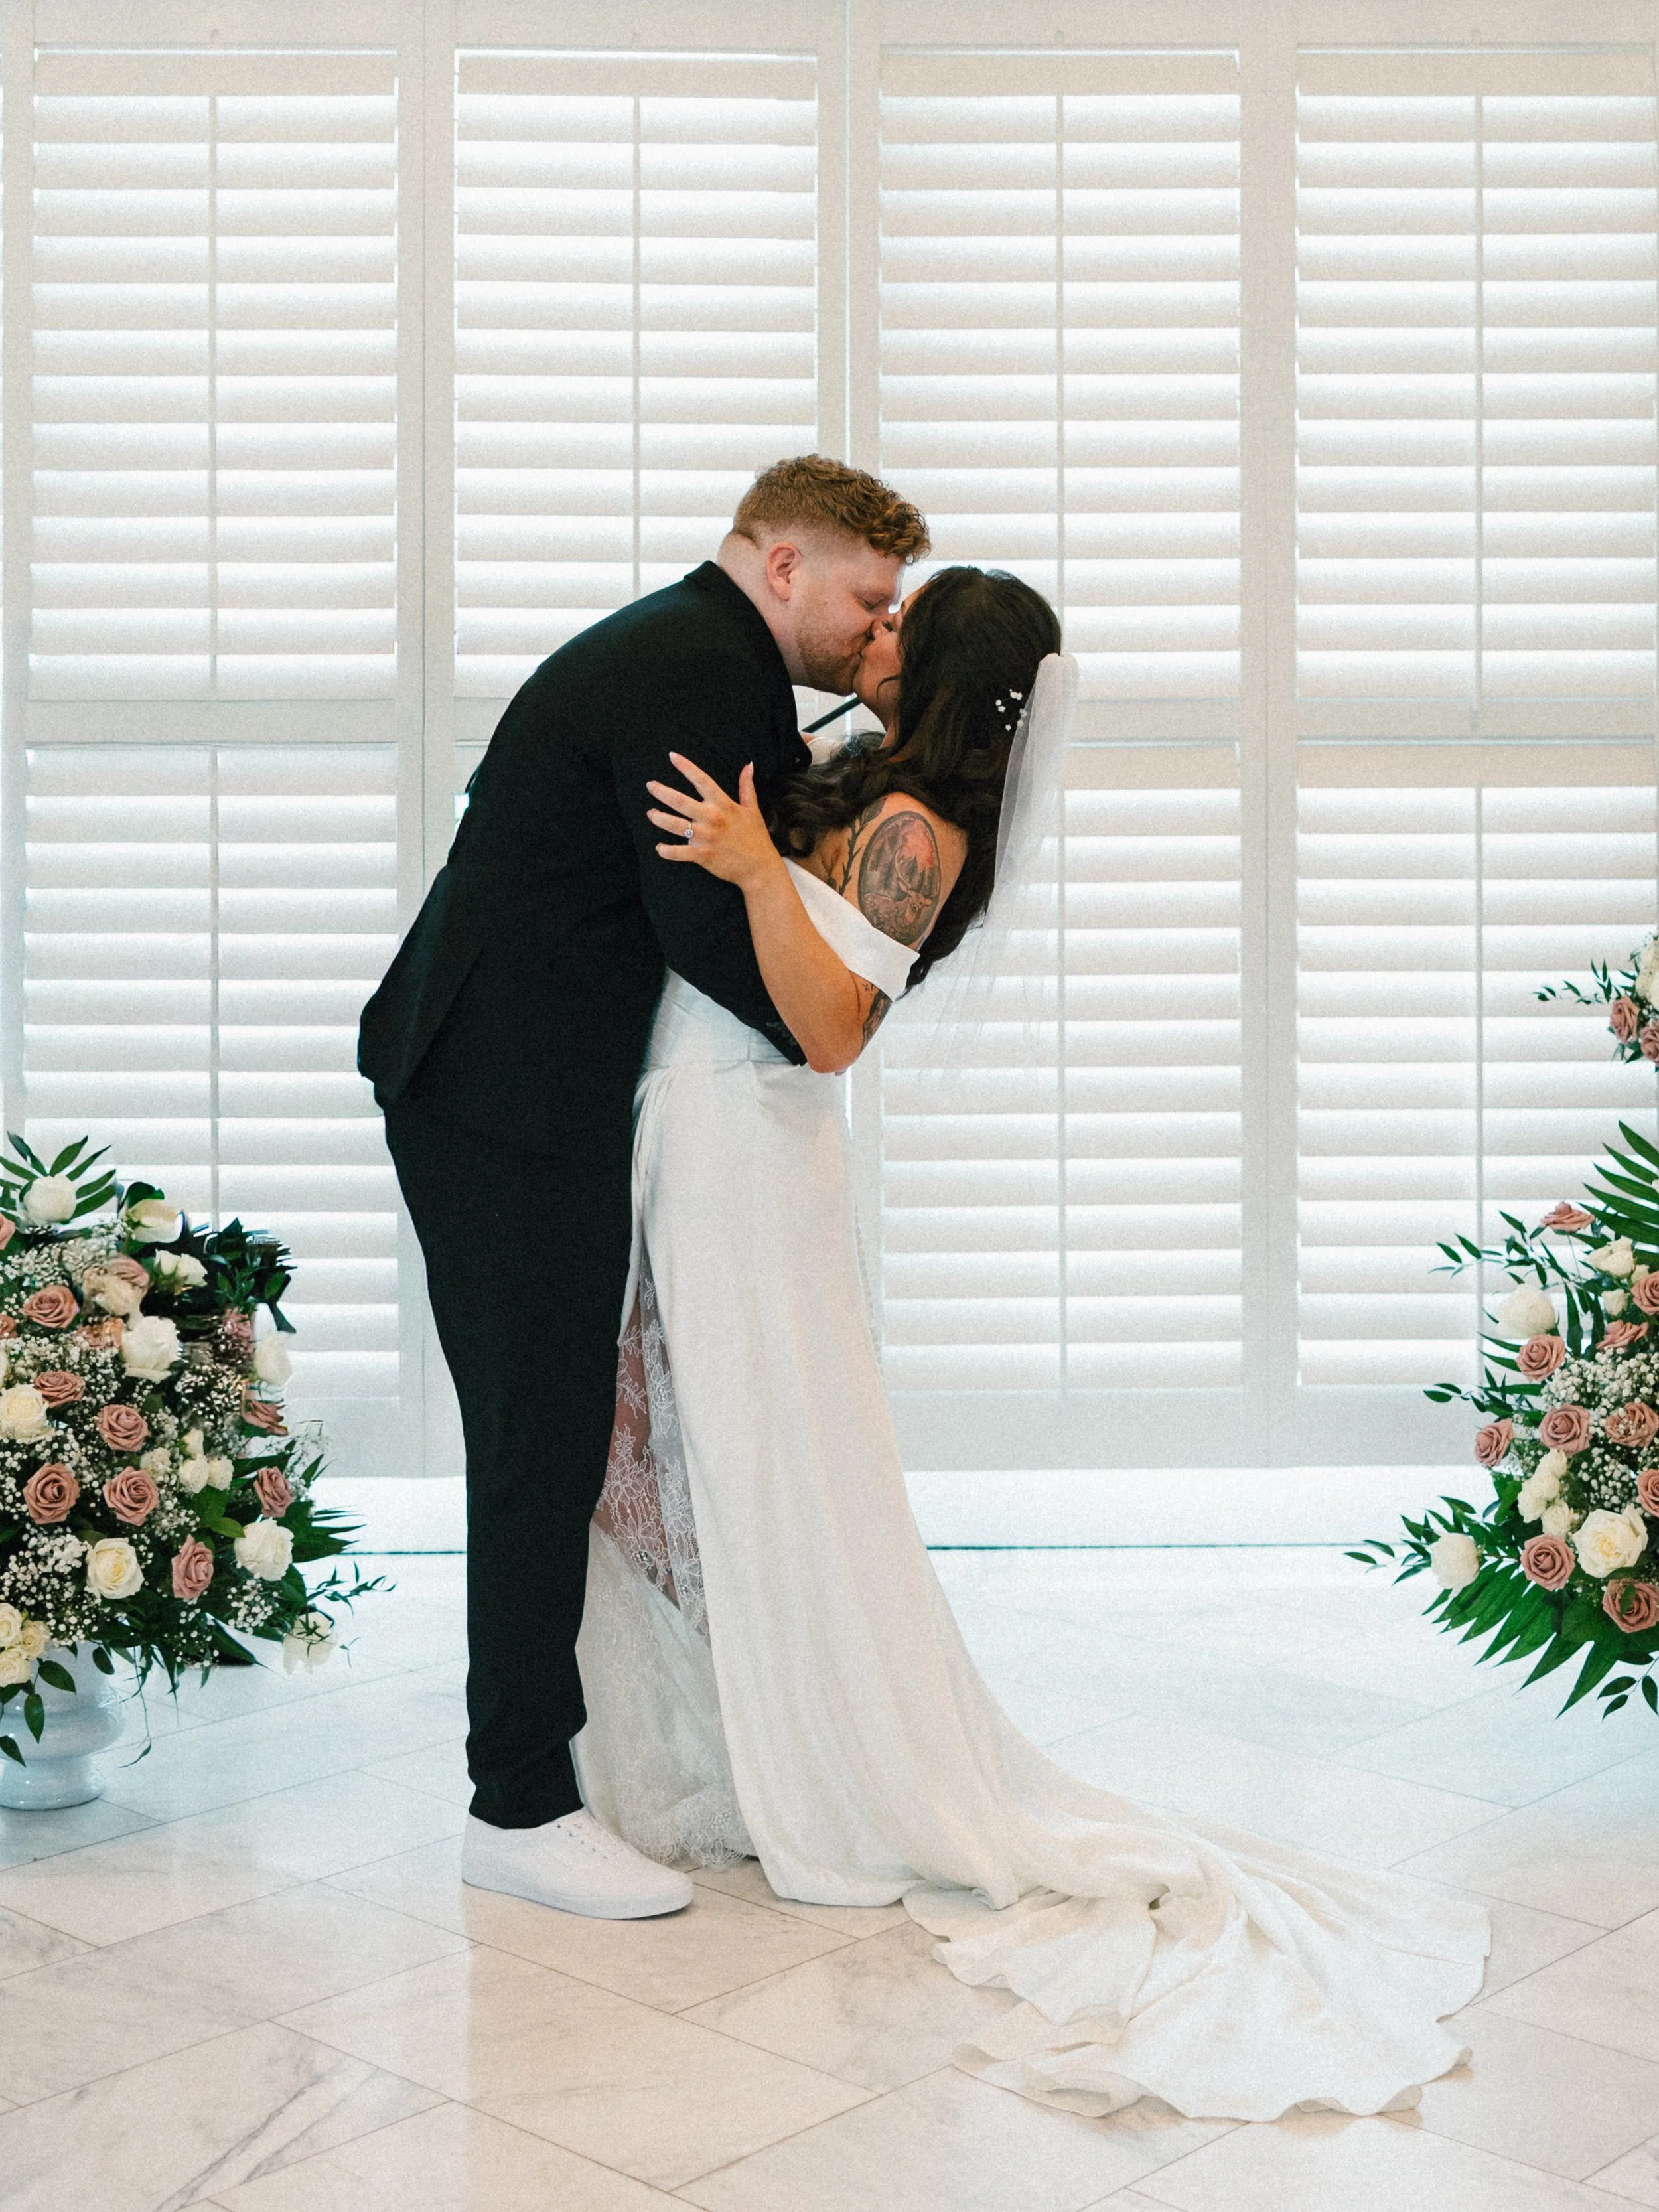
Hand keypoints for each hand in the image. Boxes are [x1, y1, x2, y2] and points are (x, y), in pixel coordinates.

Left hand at [647, 754, 783, 890]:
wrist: (760, 868)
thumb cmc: (756, 838)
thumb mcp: (753, 809)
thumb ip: (746, 787)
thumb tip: (748, 765)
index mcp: (723, 805)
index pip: (702, 780)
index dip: (686, 767)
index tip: (672, 756)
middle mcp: (712, 818)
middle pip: (680, 801)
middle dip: (662, 792)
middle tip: (650, 786)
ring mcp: (706, 837)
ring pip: (675, 825)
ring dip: (659, 819)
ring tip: (651, 814)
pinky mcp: (703, 855)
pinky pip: (679, 852)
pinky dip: (666, 851)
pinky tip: (659, 848)